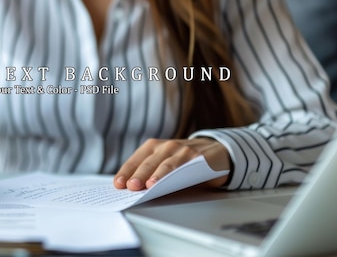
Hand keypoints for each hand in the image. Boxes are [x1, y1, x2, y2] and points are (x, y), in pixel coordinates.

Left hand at [114, 138, 230, 190]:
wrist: (217, 151)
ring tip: (149, 186)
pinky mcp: (198, 156)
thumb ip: (152, 173)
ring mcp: (182, 150)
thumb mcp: (166, 162)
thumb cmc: (185, 160)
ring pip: (165, 164)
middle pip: (148, 162)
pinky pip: (186, 166)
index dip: (126, 172)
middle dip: (138, 175)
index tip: (118, 184)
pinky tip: (172, 181)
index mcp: (153, 147)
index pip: (135, 160)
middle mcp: (166, 146)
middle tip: (130, 186)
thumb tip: (134, 191)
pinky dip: (177, 173)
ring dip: (156, 175)